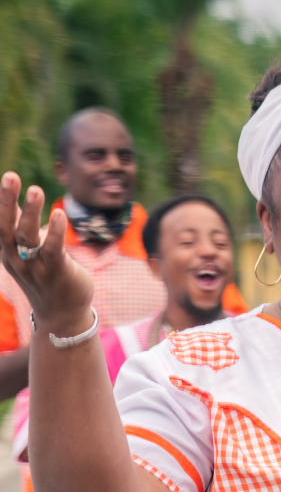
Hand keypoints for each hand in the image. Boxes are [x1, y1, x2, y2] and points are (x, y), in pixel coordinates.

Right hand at [0, 173, 93, 334]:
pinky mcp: (56, 273)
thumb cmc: (49, 279)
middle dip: (8, 201)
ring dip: (31, 212)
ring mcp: (35, 267)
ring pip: (28, 236)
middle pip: (8, 227)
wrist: (63, 315)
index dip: (2, 202)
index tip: (7, 177)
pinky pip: (52, 250)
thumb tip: (31, 211)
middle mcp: (17, 259)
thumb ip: (29, 235)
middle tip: (11, 176)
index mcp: (9, 253)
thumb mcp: (32, 256)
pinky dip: (54, 231)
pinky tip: (58, 213)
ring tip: (35, 190)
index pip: (1, 224)